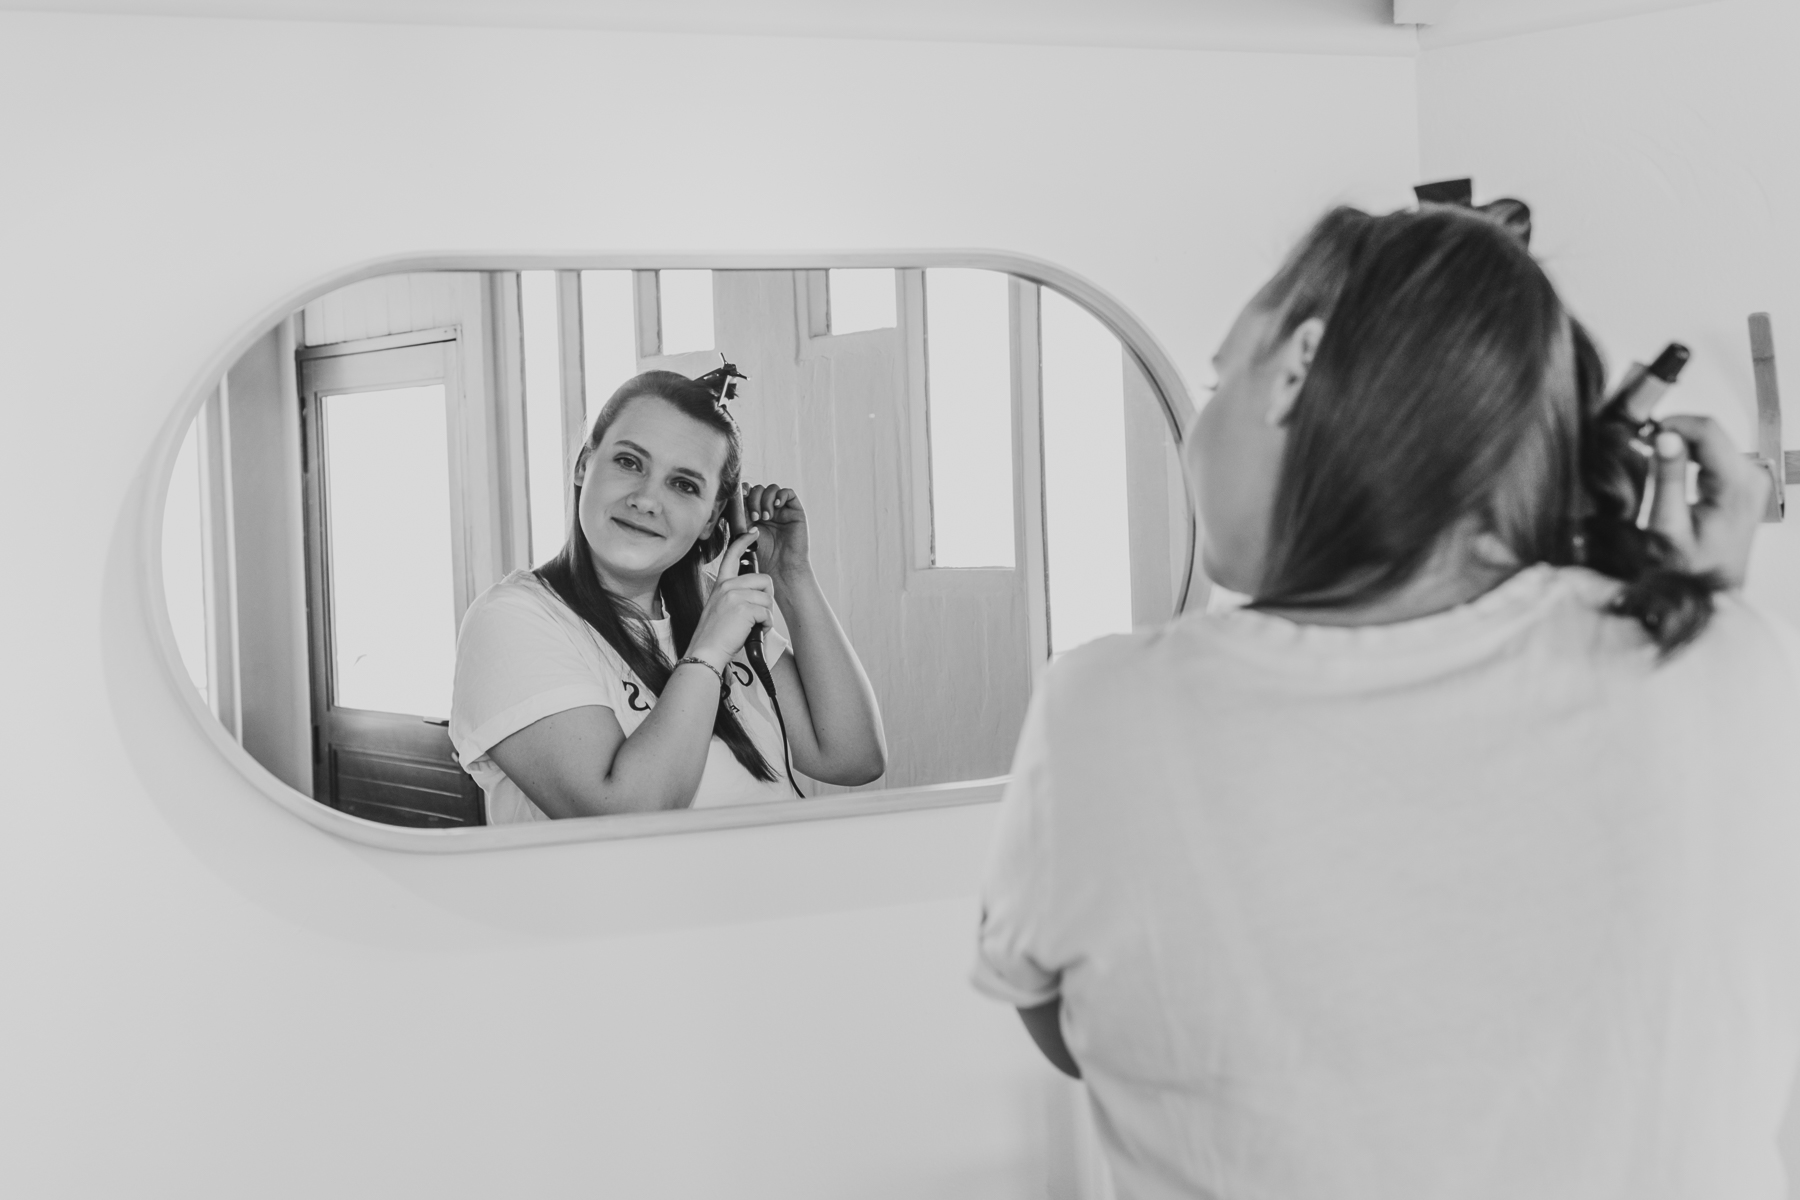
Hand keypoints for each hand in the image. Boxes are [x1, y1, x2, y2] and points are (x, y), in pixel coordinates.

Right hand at [689, 530, 774, 664]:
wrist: (706, 652)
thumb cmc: (715, 635)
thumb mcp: (720, 608)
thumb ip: (734, 596)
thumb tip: (756, 593)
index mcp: (721, 584)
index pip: (732, 555)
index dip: (744, 541)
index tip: (753, 533)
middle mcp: (727, 586)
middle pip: (764, 580)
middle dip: (767, 598)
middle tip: (757, 614)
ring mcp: (735, 596)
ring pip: (768, 598)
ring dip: (766, 615)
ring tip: (752, 626)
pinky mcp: (744, 608)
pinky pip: (767, 613)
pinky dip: (765, 626)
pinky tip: (753, 633)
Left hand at [742, 483, 809, 581]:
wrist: (782, 568)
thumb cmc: (762, 556)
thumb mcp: (744, 534)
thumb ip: (738, 517)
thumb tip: (732, 499)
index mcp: (753, 513)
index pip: (747, 493)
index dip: (743, 491)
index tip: (740, 497)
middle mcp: (767, 509)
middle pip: (758, 489)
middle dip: (753, 500)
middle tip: (755, 517)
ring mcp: (781, 509)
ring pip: (771, 489)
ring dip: (765, 500)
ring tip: (766, 517)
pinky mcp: (794, 510)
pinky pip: (788, 492)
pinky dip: (780, 495)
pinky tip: (777, 506)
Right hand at [1647, 415, 1769, 588]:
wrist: (1709, 588)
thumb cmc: (1686, 566)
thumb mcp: (1666, 525)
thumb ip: (1666, 479)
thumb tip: (1665, 437)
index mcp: (1736, 486)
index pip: (1708, 431)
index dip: (1672, 424)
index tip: (1643, 435)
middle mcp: (1751, 477)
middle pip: (1711, 433)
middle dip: (1674, 434)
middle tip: (1643, 448)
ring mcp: (1751, 478)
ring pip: (1712, 440)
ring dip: (1681, 444)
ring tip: (1653, 459)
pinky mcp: (1744, 481)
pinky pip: (1715, 454)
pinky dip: (1690, 455)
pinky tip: (1672, 468)